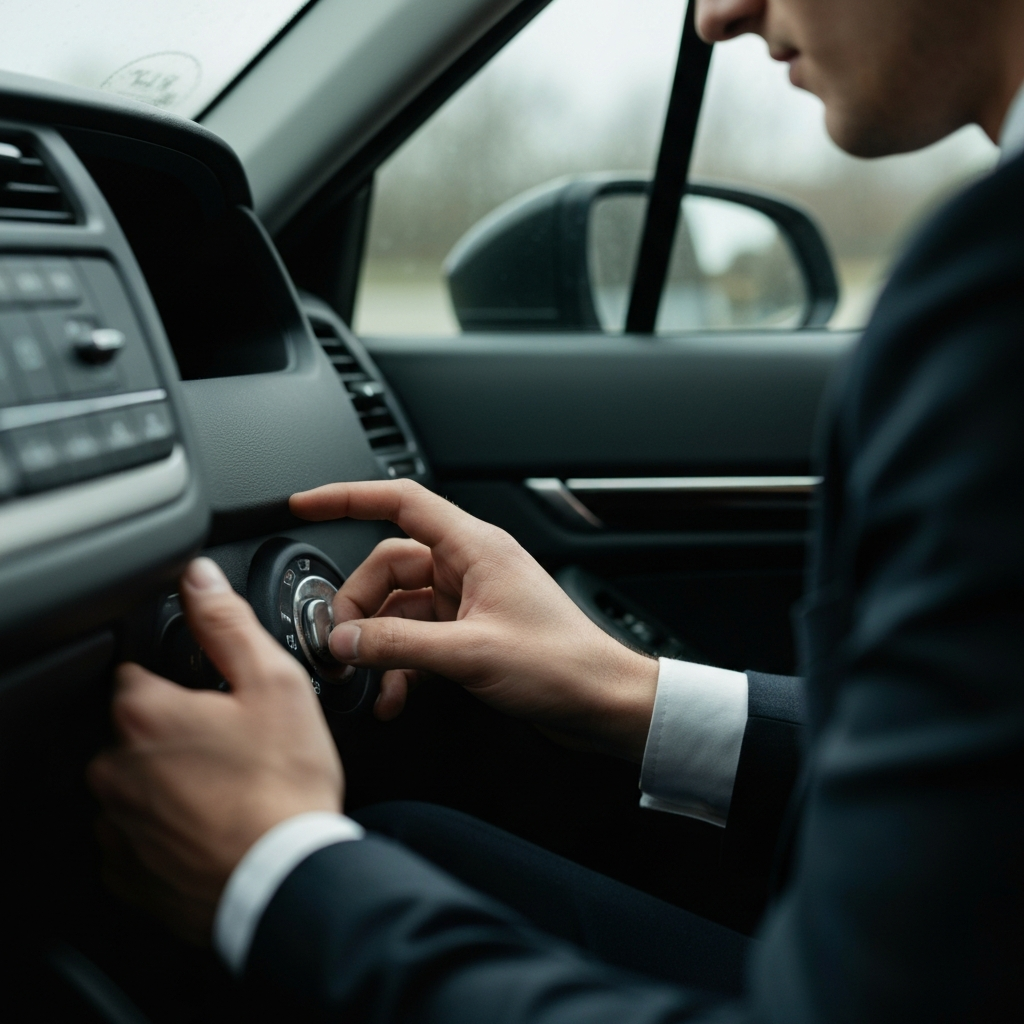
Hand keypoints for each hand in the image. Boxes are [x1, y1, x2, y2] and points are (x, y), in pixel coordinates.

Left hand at [87, 557, 342, 943]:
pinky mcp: (125, 872)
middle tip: (232, 745)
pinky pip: (138, 834)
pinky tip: (213, 824)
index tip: (213, 697)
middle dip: (175, 731)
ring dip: (169, 780)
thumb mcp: (273, 684)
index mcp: (143, 714)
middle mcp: (113, 768)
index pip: (135, 672)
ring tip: (228, 789)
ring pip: (136, 782)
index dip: (178, 679)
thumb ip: (227, 623)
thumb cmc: (282, 785)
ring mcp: (115, 825)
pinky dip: (167, 827)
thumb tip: (199, 576)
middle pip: (135, 729)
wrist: (283, 881)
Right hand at [289, 481, 658, 760]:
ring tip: (367, 678)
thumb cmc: (562, 665)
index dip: (348, 498)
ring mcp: (468, 602)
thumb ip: (399, 645)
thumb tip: (345, 639)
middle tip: (344, 643)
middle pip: (388, 567)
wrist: (601, 703)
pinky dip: (399, 665)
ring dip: (378, 644)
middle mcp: (469, 568)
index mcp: (474, 548)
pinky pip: (416, 640)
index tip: (305, 506)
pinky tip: (392, 695)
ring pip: (399, 609)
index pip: (400, 502)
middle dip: (359, 605)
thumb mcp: (470, 653)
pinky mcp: (470, 635)